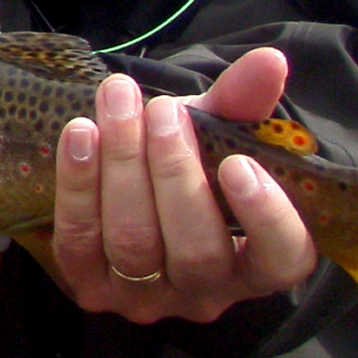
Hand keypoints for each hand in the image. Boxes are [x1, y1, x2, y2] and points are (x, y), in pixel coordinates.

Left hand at [47, 47, 317, 323]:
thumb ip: (243, 104)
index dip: (264, 217)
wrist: (123, 188)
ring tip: (119, 102)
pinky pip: (79, 241)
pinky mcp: (90, 286)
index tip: (238, 163)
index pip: (280, 258)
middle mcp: (206, 293)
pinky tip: (80, 132)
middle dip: (175, 171)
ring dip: (123, 164)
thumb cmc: (187, 165)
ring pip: (134, 242)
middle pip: (196, 249)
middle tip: (165, 109)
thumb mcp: (218, 135)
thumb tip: (269, 60)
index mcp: (255, 263)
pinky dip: (77, 184)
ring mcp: (146, 297)